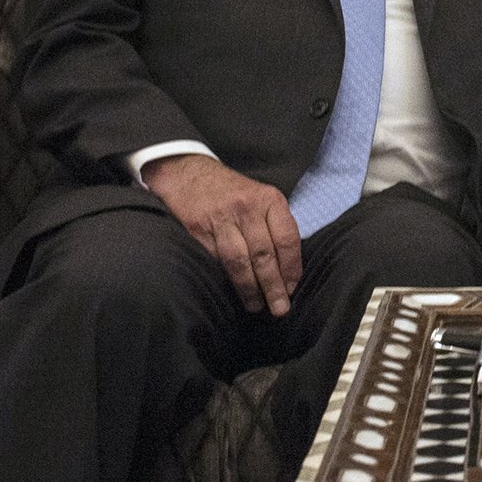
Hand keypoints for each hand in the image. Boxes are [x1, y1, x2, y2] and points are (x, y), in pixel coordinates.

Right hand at [142, 154, 302, 314]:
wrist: (188, 173)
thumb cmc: (232, 192)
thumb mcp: (261, 198)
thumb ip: (275, 226)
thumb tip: (289, 269)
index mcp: (269, 199)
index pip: (288, 238)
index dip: (291, 267)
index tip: (292, 287)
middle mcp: (246, 207)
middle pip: (264, 254)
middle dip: (273, 286)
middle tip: (280, 308)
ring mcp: (220, 218)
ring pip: (239, 261)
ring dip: (249, 289)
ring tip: (256, 306)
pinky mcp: (197, 229)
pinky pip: (214, 260)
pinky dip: (225, 279)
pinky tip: (232, 292)